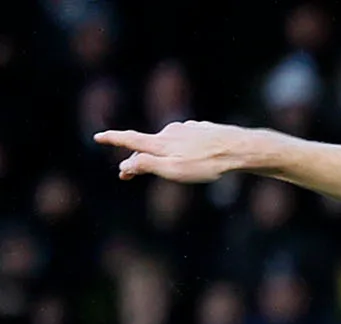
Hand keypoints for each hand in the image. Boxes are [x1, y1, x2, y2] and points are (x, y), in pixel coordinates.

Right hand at [95, 121, 261, 183]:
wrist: (240, 149)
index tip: (98, 136)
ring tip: (158, 168)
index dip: (113, 139)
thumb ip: (149, 165)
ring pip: (167, 143)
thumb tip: (127, 163)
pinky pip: (184, 141)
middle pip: (147, 145)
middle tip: (126, 174)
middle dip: (135, 159)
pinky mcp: (202, 130)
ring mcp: (187, 129)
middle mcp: (171, 132)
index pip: (130, 139)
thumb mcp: (174, 170)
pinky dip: (178, 150)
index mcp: (161, 143)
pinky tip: (188, 157)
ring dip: (158, 154)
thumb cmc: (207, 164)